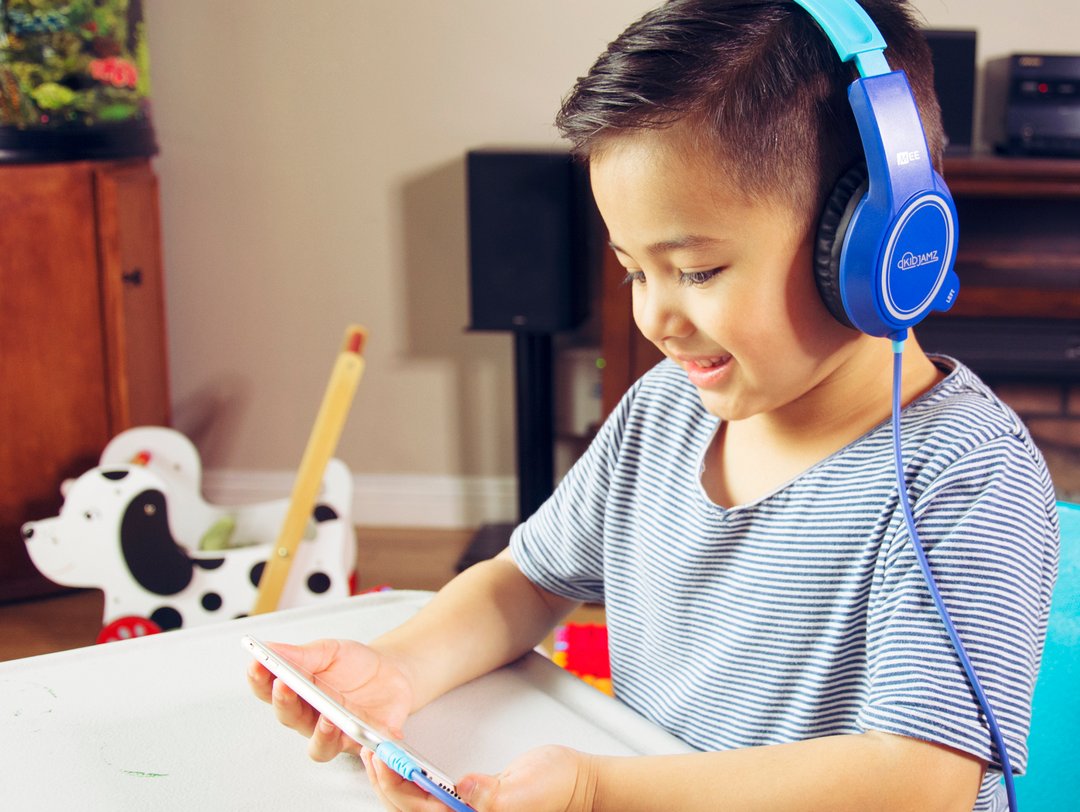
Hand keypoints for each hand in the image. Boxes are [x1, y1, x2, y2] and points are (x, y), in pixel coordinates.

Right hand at [246, 638, 413, 761]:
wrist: (392, 671)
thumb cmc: (355, 664)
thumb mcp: (330, 651)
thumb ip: (302, 654)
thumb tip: (270, 648)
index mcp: (298, 693)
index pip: (268, 691)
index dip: (259, 679)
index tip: (256, 663)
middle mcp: (311, 718)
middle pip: (289, 718)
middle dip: (284, 701)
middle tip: (285, 684)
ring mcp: (335, 733)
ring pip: (319, 747)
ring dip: (321, 735)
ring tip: (328, 719)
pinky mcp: (362, 742)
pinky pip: (361, 754)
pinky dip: (365, 752)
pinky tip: (368, 743)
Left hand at [359, 744, 597, 811]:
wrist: (579, 784)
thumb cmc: (559, 789)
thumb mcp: (526, 788)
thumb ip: (493, 796)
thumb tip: (465, 792)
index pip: (420, 810)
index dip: (397, 785)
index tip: (384, 759)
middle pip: (409, 808)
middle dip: (386, 780)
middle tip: (371, 749)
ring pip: (414, 801)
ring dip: (393, 777)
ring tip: (377, 752)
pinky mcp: (467, 799)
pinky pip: (429, 792)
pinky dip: (410, 775)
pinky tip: (401, 761)